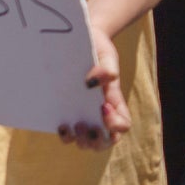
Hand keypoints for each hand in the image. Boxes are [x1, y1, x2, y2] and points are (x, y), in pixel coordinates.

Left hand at [59, 31, 127, 149]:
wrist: (80, 42)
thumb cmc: (98, 49)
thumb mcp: (106, 55)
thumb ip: (106, 67)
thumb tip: (93, 81)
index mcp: (114, 101)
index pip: (123, 125)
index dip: (115, 124)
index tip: (103, 107)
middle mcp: (101, 113)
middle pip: (106, 141)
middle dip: (96, 140)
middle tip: (85, 125)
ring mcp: (84, 115)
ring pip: (88, 143)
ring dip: (81, 141)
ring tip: (73, 125)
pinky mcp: (68, 114)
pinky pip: (70, 136)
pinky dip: (66, 136)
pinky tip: (61, 125)